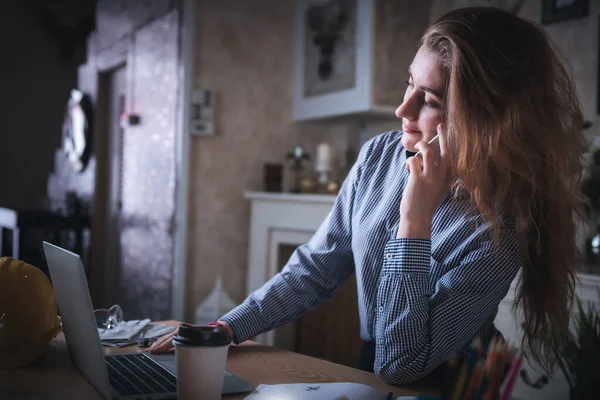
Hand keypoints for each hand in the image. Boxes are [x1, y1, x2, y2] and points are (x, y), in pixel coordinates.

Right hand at [145, 320, 234, 353]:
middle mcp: (184, 329)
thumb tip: (198, 360)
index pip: (172, 340)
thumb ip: (203, 350)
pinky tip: (158, 344)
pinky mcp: (183, 331)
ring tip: (150, 349)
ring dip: (159, 343)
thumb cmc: (215, 336)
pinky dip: (163, 340)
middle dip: (158, 345)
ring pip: (168, 336)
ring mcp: (183, 330)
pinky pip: (171, 336)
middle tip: (148, 351)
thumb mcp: (209, 343)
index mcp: (189, 332)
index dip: (162, 346)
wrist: (221, 328)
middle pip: (168, 337)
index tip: (154, 351)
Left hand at [398, 123, 451, 238]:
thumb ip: (437, 176)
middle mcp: (441, 177)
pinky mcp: (417, 179)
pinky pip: (413, 160)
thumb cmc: (425, 204)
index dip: (449, 143)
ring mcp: (430, 177)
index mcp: (447, 180)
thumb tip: (426, 159)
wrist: (417, 219)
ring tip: (417, 147)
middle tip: (439, 126)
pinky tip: (408, 169)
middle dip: (441, 136)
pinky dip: (409, 161)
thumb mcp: (437, 190)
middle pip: (443, 151)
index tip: (446, 130)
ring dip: (421, 146)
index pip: (452, 158)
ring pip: (427, 152)